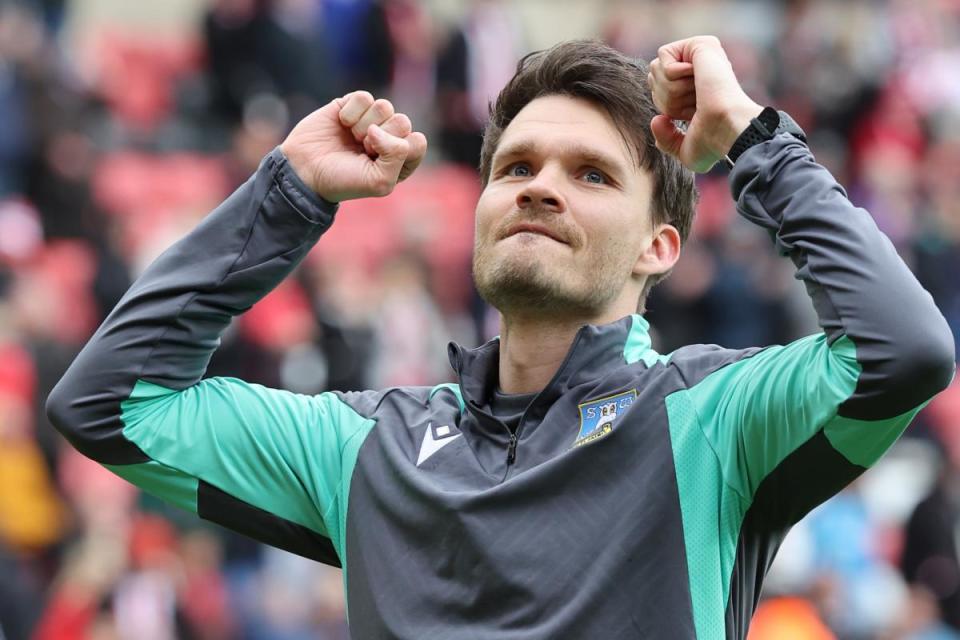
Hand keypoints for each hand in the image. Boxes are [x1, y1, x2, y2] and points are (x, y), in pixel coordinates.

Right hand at [280, 91, 427, 202]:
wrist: (305, 171)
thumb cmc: (343, 181)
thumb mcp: (379, 182)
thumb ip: (397, 155)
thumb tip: (379, 127)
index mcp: (400, 159)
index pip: (417, 142)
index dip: (397, 150)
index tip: (375, 161)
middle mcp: (388, 138)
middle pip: (403, 121)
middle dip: (380, 137)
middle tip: (362, 149)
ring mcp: (371, 120)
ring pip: (384, 106)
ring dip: (364, 124)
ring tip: (352, 137)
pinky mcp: (352, 106)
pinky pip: (364, 97)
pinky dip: (351, 111)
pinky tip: (342, 123)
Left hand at [648, 36, 762, 172]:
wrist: (726, 128)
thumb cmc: (713, 143)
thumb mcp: (683, 149)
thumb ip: (665, 140)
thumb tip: (656, 119)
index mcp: (696, 91)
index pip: (657, 90)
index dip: (666, 108)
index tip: (691, 116)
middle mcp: (699, 71)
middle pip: (653, 77)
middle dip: (666, 98)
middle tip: (694, 105)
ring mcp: (702, 57)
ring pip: (655, 68)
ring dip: (670, 90)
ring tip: (697, 93)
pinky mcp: (700, 44)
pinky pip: (663, 55)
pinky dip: (672, 74)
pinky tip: (696, 78)